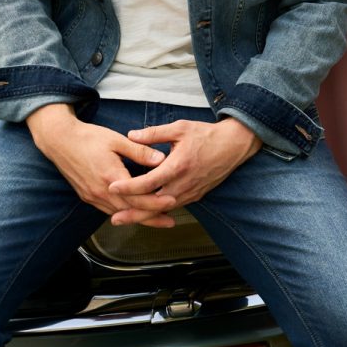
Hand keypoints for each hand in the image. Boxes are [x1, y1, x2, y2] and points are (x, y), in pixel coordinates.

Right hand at [26, 103, 176, 225]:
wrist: (60, 141)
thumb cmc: (88, 138)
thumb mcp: (117, 140)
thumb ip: (139, 151)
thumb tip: (161, 159)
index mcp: (110, 176)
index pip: (137, 196)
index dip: (156, 202)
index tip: (172, 202)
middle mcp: (101, 191)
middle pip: (130, 210)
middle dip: (151, 217)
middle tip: (169, 221)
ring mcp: (92, 196)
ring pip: (119, 213)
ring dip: (138, 217)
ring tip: (156, 220)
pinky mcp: (87, 196)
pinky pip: (108, 209)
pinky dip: (123, 212)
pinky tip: (133, 212)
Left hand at [108, 118, 261, 225]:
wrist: (233, 145)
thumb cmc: (206, 135)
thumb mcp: (180, 128)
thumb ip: (154, 133)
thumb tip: (131, 135)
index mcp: (178, 165)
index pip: (149, 181)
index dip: (129, 186)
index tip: (112, 187)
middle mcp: (184, 183)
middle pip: (154, 204)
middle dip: (133, 212)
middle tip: (114, 218)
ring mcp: (191, 192)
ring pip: (163, 209)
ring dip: (144, 216)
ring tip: (126, 219)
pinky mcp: (196, 195)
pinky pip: (174, 207)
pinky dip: (159, 212)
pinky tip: (148, 213)